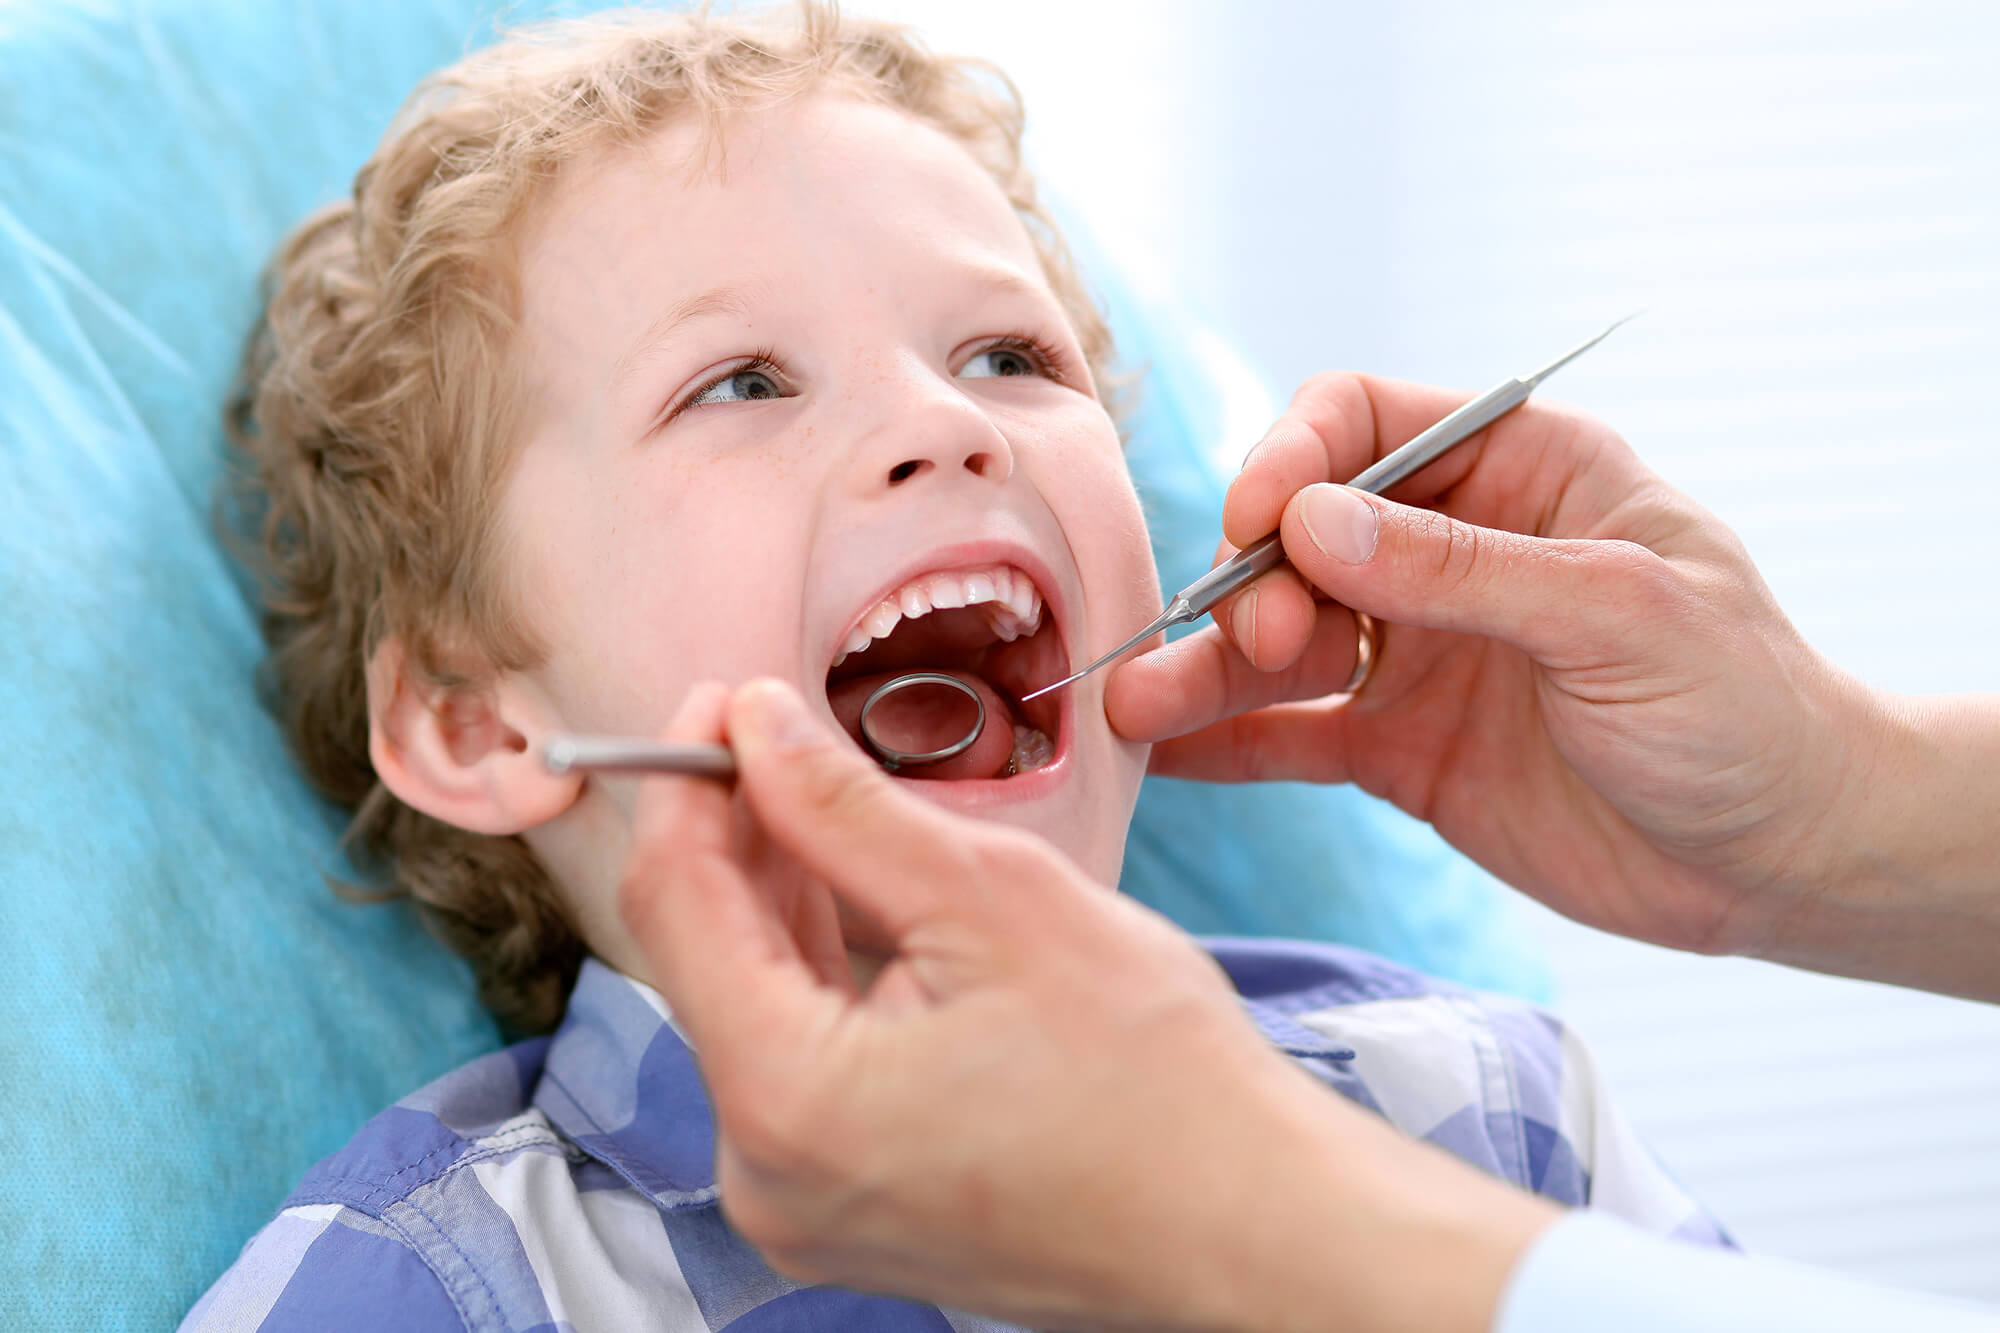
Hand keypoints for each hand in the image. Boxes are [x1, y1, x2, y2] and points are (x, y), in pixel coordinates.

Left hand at [618, 678, 1552, 1332]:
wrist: (1251, 1224)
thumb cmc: (1158, 1080)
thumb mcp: (996, 899)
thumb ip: (846, 808)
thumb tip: (754, 724)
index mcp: (785, 1099)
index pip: (673, 904)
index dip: (687, 783)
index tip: (723, 701)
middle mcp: (762, 1176)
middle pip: (705, 959)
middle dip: (737, 836)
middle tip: (780, 732)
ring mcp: (803, 1206)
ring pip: (752, 1009)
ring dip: (780, 900)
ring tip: (829, 803)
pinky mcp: (849, 1211)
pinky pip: (799, 1067)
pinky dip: (821, 977)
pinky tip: (860, 900)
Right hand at [1106, 372, 1879, 965]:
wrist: (1785, 859)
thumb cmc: (1744, 709)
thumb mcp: (1618, 617)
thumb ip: (1461, 569)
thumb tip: (1309, 521)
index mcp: (1518, 474)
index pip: (1363, 424)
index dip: (1293, 458)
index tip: (1258, 522)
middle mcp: (1452, 552)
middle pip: (1301, 536)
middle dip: (1253, 582)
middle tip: (1254, 645)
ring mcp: (1418, 652)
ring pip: (1281, 639)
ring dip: (1206, 668)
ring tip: (1136, 706)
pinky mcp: (1398, 747)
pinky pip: (1291, 733)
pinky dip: (1225, 742)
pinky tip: (1160, 753)